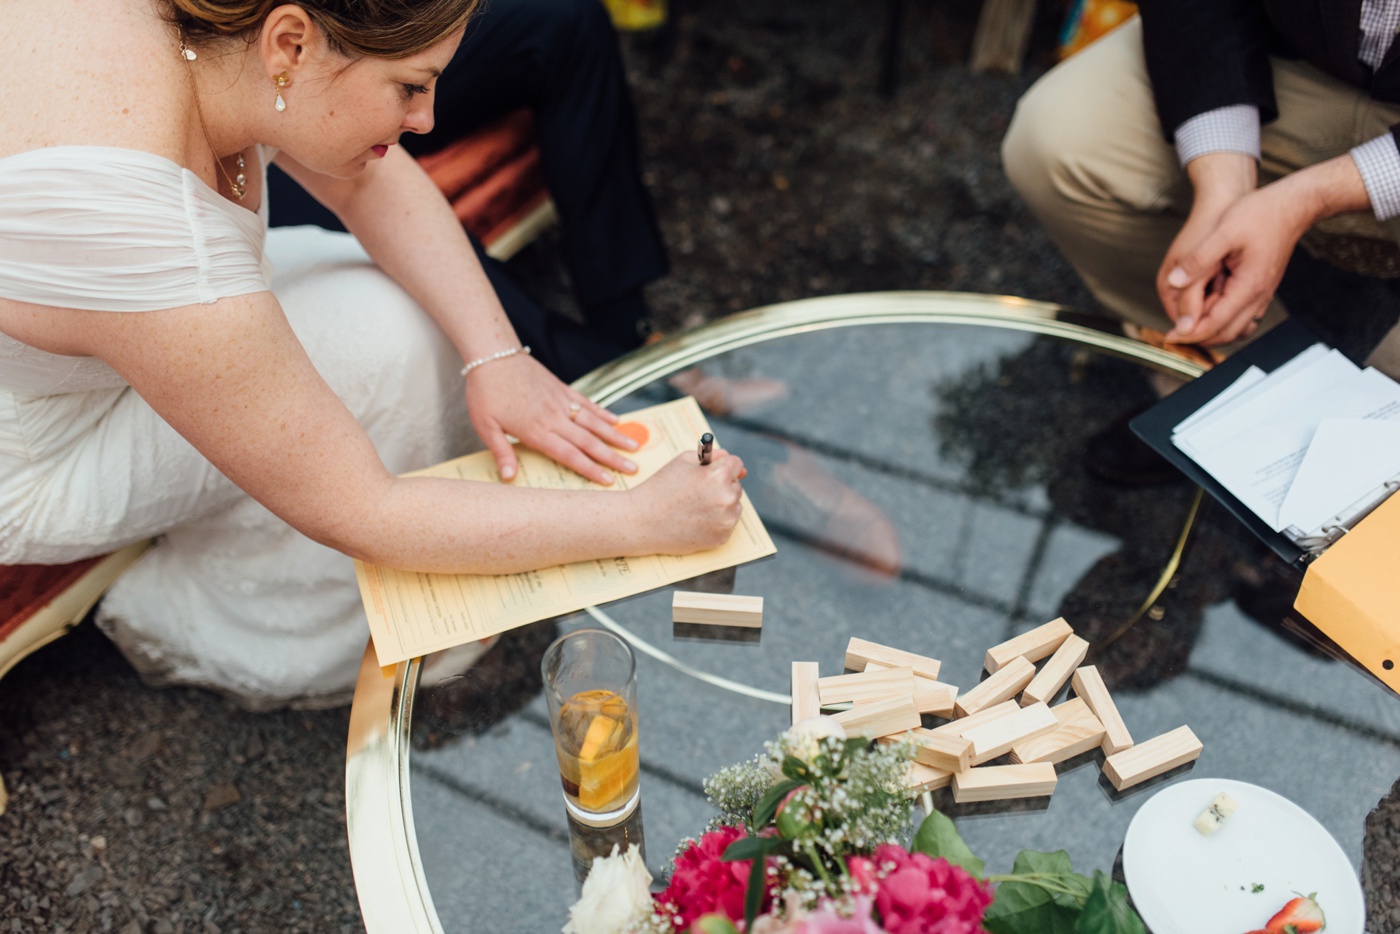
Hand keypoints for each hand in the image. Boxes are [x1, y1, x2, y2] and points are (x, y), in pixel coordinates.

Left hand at [464, 353, 640, 484]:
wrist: (492, 354)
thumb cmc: (485, 392)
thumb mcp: (485, 426)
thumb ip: (501, 452)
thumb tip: (509, 478)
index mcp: (537, 431)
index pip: (569, 455)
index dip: (590, 469)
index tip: (609, 481)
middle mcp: (554, 418)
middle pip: (589, 441)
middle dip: (612, 457)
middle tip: (633, 469)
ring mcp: (561, 401)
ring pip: (593, 422)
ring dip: (615, 435)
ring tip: (634, 446)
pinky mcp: (561, 388)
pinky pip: (587, 402)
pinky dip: (603, 412)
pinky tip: (616, 420)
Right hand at [629, 449, 746, 554]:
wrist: (642, 521)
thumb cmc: (660, 488)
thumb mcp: (683, 461)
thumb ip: (712, 457)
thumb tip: (736, 466)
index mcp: (719, 476)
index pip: (736, 464)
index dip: (722, 465)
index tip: (713, 471)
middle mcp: (727, 499)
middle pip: (736, 486)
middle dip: (722, 485)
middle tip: (697, 491)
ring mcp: (725, 521)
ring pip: (734, 506)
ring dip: (722, 504)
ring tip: (695, 506)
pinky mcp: (721, 538)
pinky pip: (727, 524)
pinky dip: (716, 521)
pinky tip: (696, 520)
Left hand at [1160, 183, 1304, 344]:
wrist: (1293, 205)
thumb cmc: (1262, 213)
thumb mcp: (1223, 232)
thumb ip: (1198, 260)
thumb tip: (1173, 282)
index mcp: (1249, 285)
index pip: (1215, 323)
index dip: (1189, 333)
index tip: (1169, 337)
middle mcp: (1259, 295)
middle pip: (1227, 333)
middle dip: (1199, 337)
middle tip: (1174, 335)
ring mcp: (1263, 293)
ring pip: (1236, 328)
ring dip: (1212, 331)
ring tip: (1187, 325)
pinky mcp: (1262, 287)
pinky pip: (1243, 316)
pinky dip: (1224, 320)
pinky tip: (1208, 311)